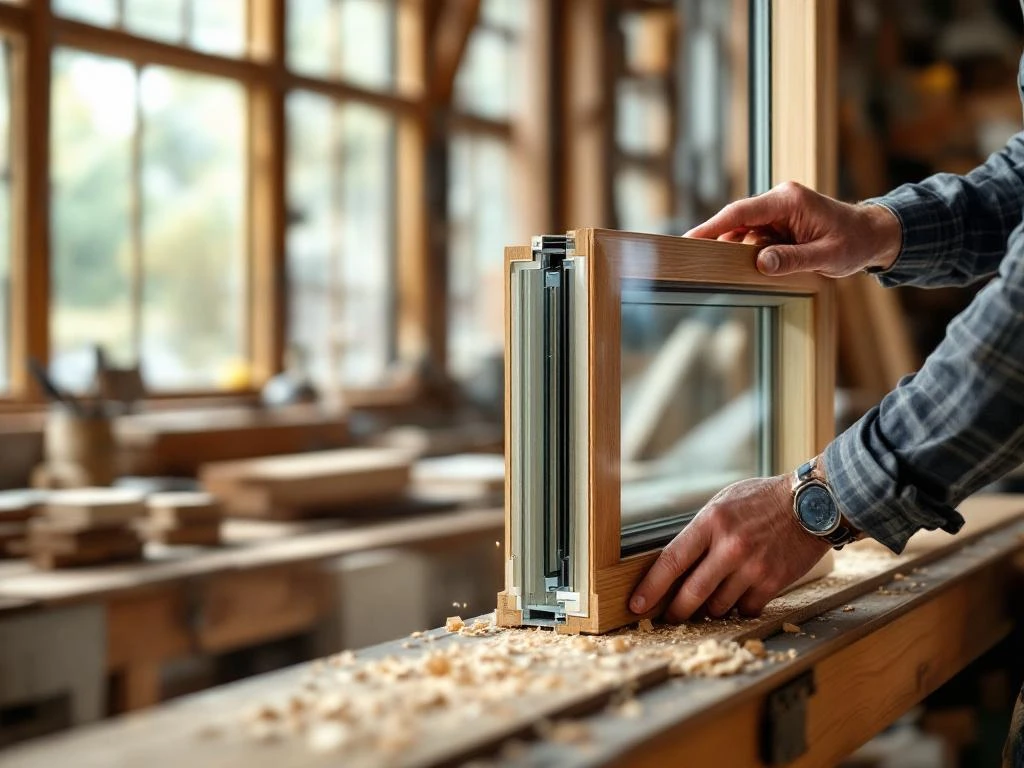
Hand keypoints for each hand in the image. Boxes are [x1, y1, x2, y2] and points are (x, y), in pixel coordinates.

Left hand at [628, 475, 830, 621]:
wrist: (812, 503)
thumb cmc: (762, 501)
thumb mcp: (723, 503)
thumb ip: (701, 532)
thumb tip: (676, 564)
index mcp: (711, 522)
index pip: (672, 561)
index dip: (651, 587)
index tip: (636, 604)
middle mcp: (730, 546)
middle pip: (692, 593)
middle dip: (675, 610)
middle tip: (668, 616)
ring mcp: (753, 567)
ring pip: (718, 606)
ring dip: (709, 610)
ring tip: (707, 603)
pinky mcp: (773, 582)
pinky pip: (745, 609)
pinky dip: (737, 609)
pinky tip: (737, 598)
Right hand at [685, 181, 900, 277]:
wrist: (871, 234)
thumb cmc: (853, 242)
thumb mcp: (827, 256)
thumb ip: (793, 259)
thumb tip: (760, 263)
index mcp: (789, 200)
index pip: (741, 212)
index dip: (712, 226)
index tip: (689, 238)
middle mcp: (779, 199)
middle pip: (737, 222)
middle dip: (727, 245)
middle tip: (711, 266)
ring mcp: (777, 210)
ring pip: (745, 233)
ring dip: (748, 252)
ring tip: (768, 265)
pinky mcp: (778, 221)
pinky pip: (755, 237)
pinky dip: (755, 252)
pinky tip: (769, 264)